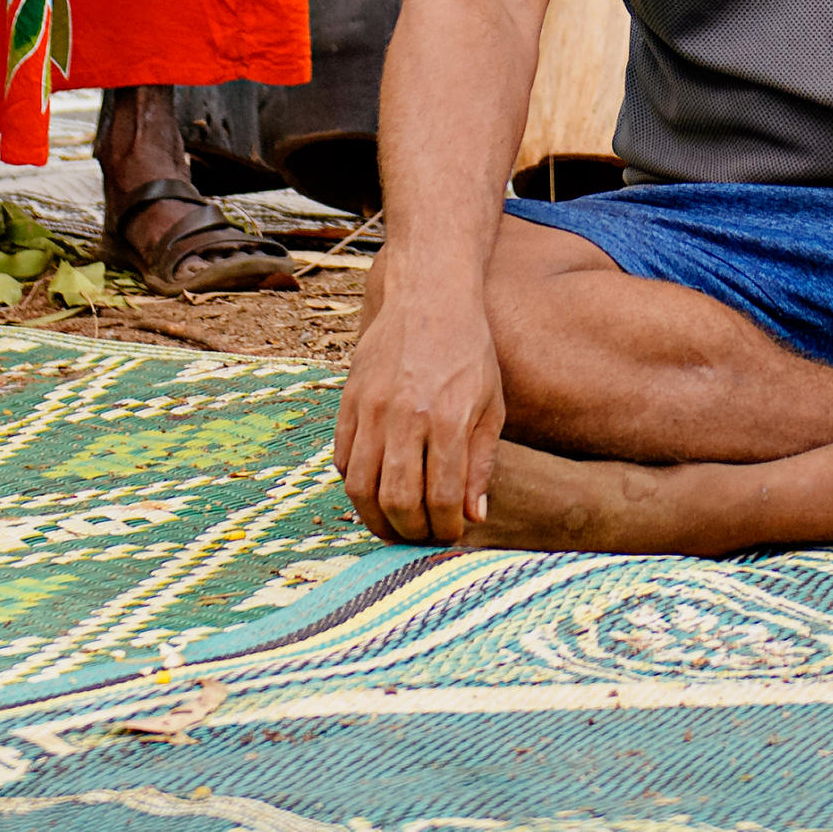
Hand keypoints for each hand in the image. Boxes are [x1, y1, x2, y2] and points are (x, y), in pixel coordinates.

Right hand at [331, 281, 507, 543]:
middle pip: (397, 501)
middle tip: (423, 537)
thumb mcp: (492, 404)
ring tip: (394, 526)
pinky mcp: (348, 401)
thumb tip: (474, 517)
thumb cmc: (469, 351)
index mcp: (447, 417)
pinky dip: (354, 486)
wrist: (428, 296)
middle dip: (411, 532)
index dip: (446, 527)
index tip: (452, 534)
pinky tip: (374, 492)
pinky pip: (341, 460)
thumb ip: (482, 463)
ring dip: (376, 519)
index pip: (442, 497)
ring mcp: (370, 408)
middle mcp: (404, 415)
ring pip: (360, 488)